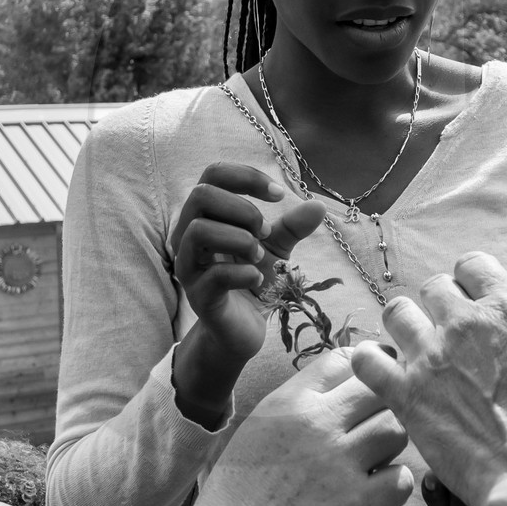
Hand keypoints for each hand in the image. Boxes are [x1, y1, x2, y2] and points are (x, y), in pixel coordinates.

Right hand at [169, 163, 326, 422]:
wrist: (241, 330)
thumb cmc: (251, 280)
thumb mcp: (275, 248)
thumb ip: (292, 227)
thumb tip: (318, 206)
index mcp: (205, 216)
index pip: (213, 175)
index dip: (246, 177)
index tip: (279, 196)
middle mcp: (188, 236)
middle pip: (201, 195)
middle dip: (242, 208)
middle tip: (264, 232)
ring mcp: (190, 267)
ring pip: (198, 231)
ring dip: (239, 238)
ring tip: (259, 256)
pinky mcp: (198, 297)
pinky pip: (213, 276)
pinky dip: (243, 273)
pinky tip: (258, 278)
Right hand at [176, 347, 412, 505]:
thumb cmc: (239, 493)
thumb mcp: (259, 428)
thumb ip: (298, 405)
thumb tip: (340, 388)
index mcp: (289, 401)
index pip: (345, 360)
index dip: (364, 371)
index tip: (368, 388)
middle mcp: (318, 424)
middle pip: (379, 390)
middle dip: (382, 407)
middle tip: (372, 431)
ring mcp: (341, 464)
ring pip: (396, 429)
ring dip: (390, 446)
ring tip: (371, 464)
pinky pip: (402, 478)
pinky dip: (393, 485)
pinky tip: (372, 494)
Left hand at [349, 252, 506, 505]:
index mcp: (506, 308)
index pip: (473, 264)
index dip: (473, 281)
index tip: (475, 302)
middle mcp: (462, 322)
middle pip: (432, 286)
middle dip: (440, 305)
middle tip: (450, 333)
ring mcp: (428, 356)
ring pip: (396, 313)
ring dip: (405, 327)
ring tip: (416, 350)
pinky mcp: (403, 393)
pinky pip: (364, 358)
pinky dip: (369, 361)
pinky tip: (384, 372)